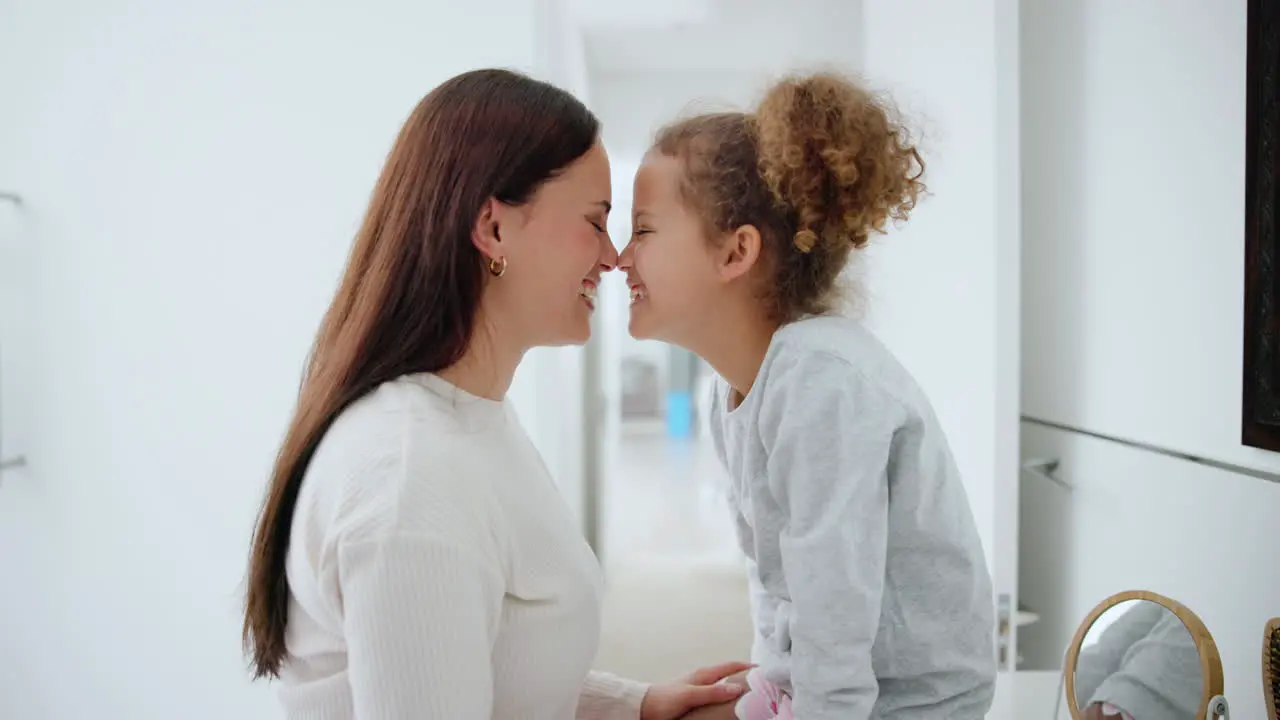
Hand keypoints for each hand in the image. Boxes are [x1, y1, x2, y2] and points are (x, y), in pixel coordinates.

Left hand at [639, 661, 753, 719]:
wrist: (644, 708)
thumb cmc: (664, 700)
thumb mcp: (690, 695)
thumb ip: (712, 691)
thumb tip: (736, 687)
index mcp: (703, 674)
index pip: (731, 666)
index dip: (748, 666)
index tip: (765, 669)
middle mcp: (703, 679)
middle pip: (730, 675)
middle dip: (746, 677)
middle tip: (763, 684)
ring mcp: (699, 688)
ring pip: (723, 685)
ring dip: (736, 688)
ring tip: (751, 695)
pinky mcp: (694, 698)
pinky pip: (716, 695)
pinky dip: (726, 697)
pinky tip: (729, 706)